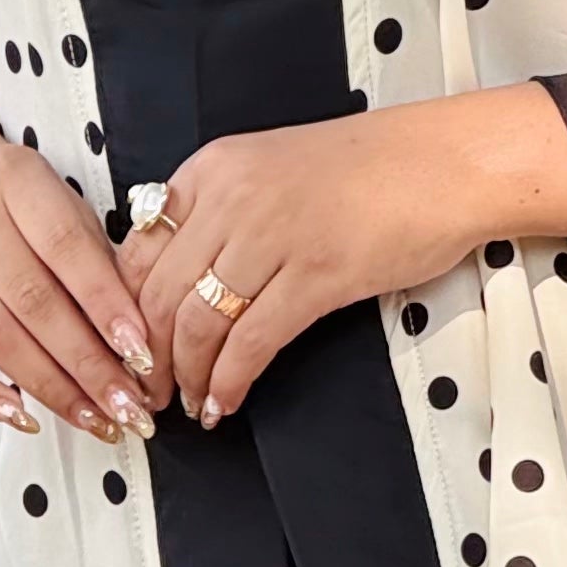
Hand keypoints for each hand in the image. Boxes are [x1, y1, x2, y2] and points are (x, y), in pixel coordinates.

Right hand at [0, 58, 165, 446]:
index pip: (67, 248)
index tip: (142, 353)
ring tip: (91, 418)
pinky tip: (20, 414)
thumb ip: (89, 252)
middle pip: (33, 301)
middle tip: (128, 407)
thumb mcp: (52, 195)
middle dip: (87, 364)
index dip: (107, 305)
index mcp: (13, 176)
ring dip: (48, 386)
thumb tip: (132, 336)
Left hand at [117, 89, 566, 424]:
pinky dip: (230, 381)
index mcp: (212, 169)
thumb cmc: (367, 170)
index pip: (138, 250)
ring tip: (188, 403)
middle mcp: (232, 198)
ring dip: (187, 376)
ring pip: (198, 323)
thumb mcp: (269, 169)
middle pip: (158, 293)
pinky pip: (252, 342)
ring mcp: (273, 236)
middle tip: (147, 390)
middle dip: (145, 356)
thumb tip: (175, 275)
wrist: (444, 163)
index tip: (125, 347)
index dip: (122, 310)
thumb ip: (218, 211)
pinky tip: (226, 402)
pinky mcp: (317, 275)